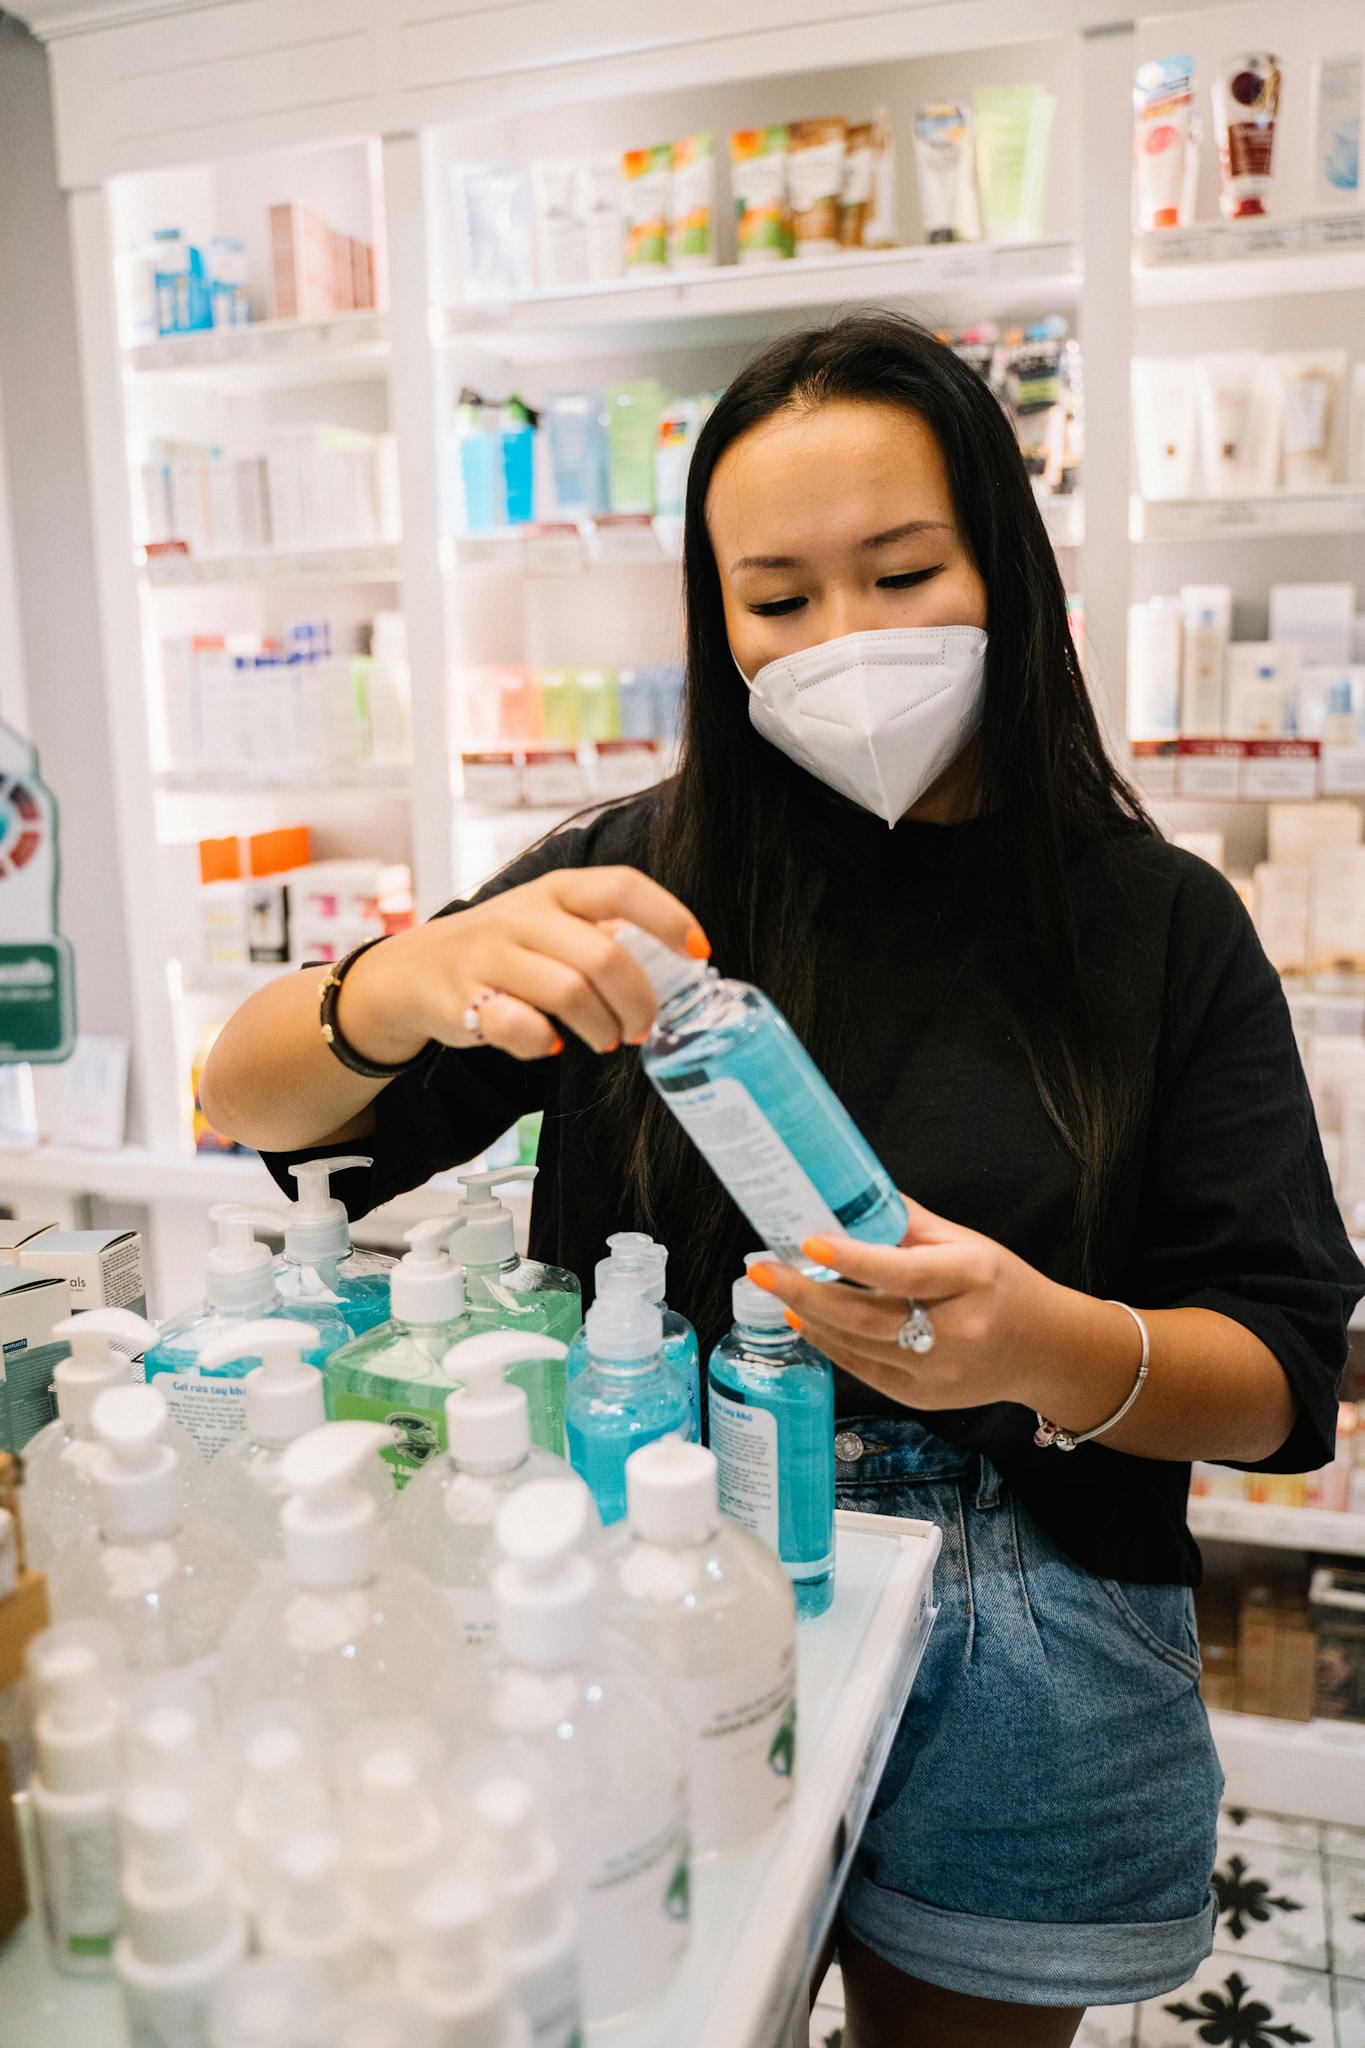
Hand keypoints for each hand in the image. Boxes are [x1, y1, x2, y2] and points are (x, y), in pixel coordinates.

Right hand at [339, 866, 707, 1063]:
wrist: (411, 971)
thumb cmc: (503, 950)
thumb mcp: (549, 923)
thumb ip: (600, 934)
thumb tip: (673, 967)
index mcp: (556, 890)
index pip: (622, 887)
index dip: (669, 917)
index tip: (699, 952)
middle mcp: (523, 915)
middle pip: (604, 954)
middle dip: (638, 1000)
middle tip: (642, 1026)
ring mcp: (490, 956)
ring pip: (569, 992)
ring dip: (600, 1027)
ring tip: (606, 1041)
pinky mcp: (463, 999)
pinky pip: (518, 1026)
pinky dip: (542, 1042)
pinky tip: (548, 1045)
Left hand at [750, 1196, 1066, 1411]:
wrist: (1043, 1347)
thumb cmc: (999, 1284)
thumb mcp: (965, 1242)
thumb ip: (906, 1223)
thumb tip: (846, 1194)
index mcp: (972, 1278)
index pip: (905, 1272)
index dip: (854, 1260)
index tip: (809, 1243)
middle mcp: (959, 1330)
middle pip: (870, 1317)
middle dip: (808, 1294)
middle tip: (763, 1270)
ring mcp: (941, 1372)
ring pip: (860, 1346)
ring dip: (811, 1318)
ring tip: (776, 1290)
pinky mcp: (925, 1399)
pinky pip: (865, 1372)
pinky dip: (830, 1345)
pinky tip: (805, 1322)